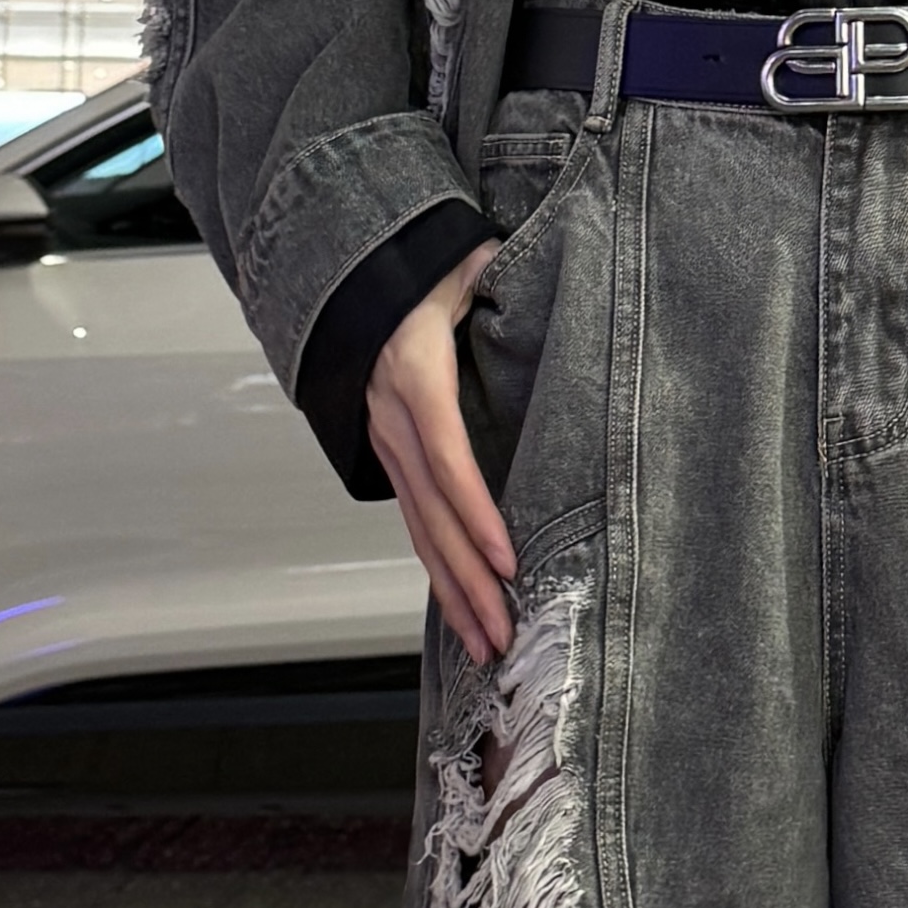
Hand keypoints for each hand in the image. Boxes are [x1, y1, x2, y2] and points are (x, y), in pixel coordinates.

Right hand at [366, 235, 510, 665]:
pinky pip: (418, 523)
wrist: (357, 269)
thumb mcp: (462, 260)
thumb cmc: (419, 265)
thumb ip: (494, 275)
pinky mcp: (394, 457)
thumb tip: (551, 278)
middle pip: (433, 516)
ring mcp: (388, 444)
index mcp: (413, 376)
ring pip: (422, 532)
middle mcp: (393, 421)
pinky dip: (440, 572)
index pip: (447, 458)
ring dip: (454, 595)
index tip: (507, 560)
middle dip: (469, 582)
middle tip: (503, 636)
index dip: (476, 513)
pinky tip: (464, 612)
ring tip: (486, 648)